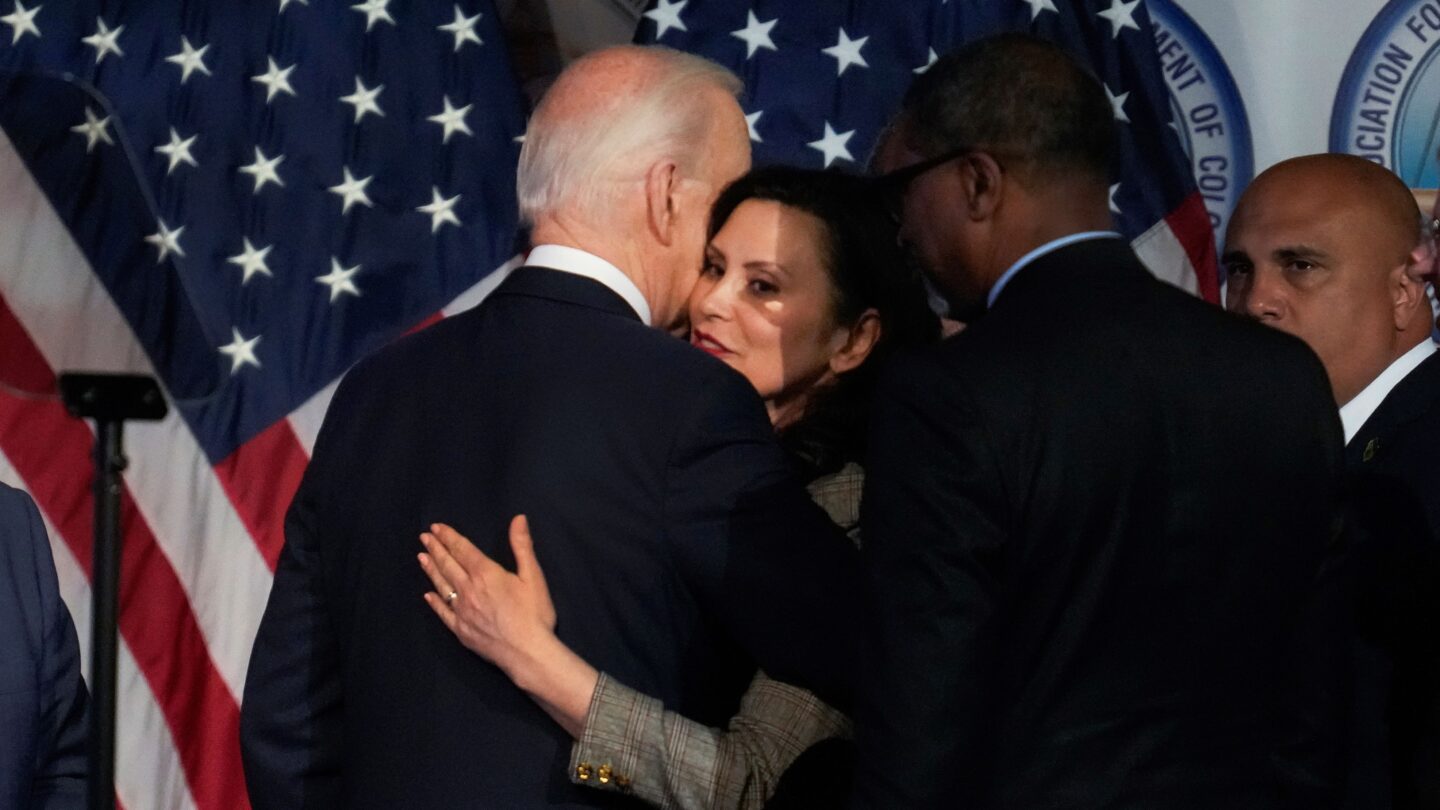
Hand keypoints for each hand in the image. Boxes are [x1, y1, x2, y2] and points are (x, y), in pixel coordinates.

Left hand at [419, 516, 557, 676]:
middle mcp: (468, 590)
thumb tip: (518, 519)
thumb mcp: (533, 576)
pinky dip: (434, 602)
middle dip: (435, 549)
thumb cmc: (534, 614)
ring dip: (431, 570)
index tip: (436, 528)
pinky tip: (428, 595)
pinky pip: (443, 613)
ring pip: (442, 586)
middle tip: (424, 538)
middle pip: (448, 565)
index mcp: (485, 574)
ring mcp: (461, 611)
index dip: (449, 537)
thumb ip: (522, 546)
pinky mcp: (460, 630)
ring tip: (421, 558)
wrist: (527, 652)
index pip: (463, 550)